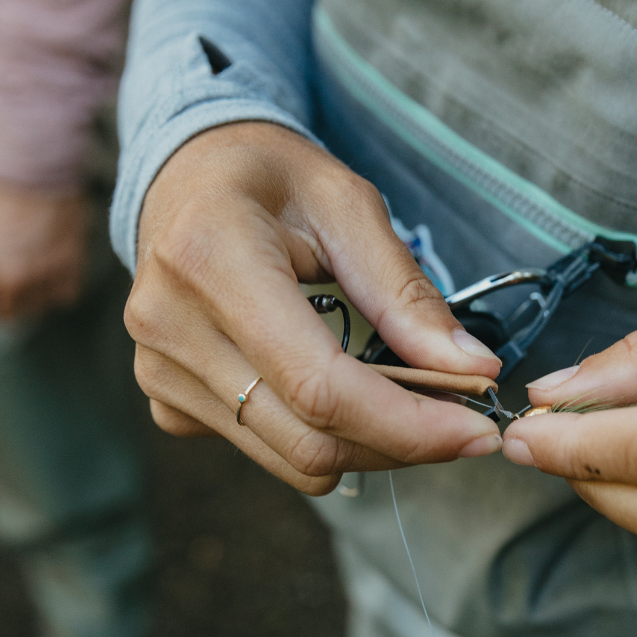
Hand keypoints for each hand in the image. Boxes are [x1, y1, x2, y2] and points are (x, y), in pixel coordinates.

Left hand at [0, 169, 87, 320]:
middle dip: (6, 297)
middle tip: (13, 272)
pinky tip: (56, 258)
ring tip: (36, 262)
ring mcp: (38, 278)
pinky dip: (62, 279)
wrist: (27, 159)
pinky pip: (66, 292)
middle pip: (5, 314)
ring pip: (38, 306)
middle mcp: (2, 284)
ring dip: (36, 290)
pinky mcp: (69, 267)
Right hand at [125, 121, 502, 494]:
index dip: (408, 425)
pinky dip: (322, 434)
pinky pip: (265, 449)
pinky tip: (344, 390)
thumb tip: (472, 367)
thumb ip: (405, 292)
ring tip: (410, 401)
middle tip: (462, 420)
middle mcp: (171, 327)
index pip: (319, 385)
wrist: (188, 177)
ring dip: (368, 445)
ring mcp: (159, 372)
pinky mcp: (166, 399)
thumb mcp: (348, 205)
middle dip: (402, 444)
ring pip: (291, 459)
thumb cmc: (271, 178)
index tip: (477, 431)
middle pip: (308, 438)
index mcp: (212, 260)